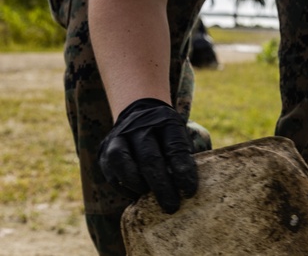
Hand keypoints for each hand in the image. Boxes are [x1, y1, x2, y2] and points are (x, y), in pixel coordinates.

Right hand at [98, 98, 197, 212]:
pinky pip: (112, 174)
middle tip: (171, 206)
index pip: (175, 148)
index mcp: (166, 121)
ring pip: (123, 163)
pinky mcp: (104, 152)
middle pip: (149, 158)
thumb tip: (187, 188)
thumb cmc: (166, 134)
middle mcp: (140, 127)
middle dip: (161, 186)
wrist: (139, 114)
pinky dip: (125, 188)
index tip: (189, 191)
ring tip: (150, 200)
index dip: (183, 171)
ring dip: (138, 186)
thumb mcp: (180, 136)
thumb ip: (183, 157)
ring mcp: (118, 138)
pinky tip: (136, 195)